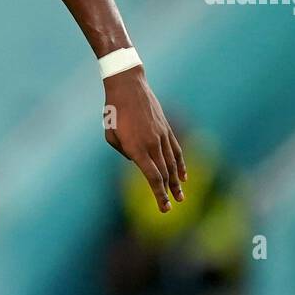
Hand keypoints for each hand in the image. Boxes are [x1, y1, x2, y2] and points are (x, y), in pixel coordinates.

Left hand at [103, 68, 185, 212]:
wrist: (128, 86)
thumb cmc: (114, 112)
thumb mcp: (111, 135)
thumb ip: (123, 152)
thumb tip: (137, 161)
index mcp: (136, 148)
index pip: (152, 177)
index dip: (159, 194)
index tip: (164, 208)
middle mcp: (152, 144)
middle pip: (164, 174)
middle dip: (168, 192)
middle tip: (171, 206)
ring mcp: (162, 135)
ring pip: (172, 163)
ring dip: (176, 182)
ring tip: (180, 195)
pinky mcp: (165, 128)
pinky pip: (176, 149)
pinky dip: (181, 163)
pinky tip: (183, 175)